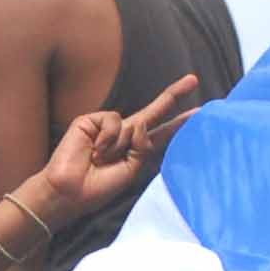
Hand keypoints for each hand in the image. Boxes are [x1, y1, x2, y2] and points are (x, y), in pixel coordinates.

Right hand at [26, 75, 200, 234]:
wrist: (70, 191)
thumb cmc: (99, 187)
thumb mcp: (131, 170)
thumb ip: (143, 147)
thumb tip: (142, 123)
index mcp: (135, 151)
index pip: (162, 133)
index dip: (180, 123)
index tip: (200, 111)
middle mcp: (124, 136)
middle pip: (153, 112)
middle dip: (173, 95)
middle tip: (193, 79)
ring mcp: (106, 127)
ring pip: (132, 123)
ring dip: (120, 145)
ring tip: (101, 160)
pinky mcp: (89, 121)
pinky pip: (112, 120)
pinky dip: (107, 138)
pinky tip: (94, 150)